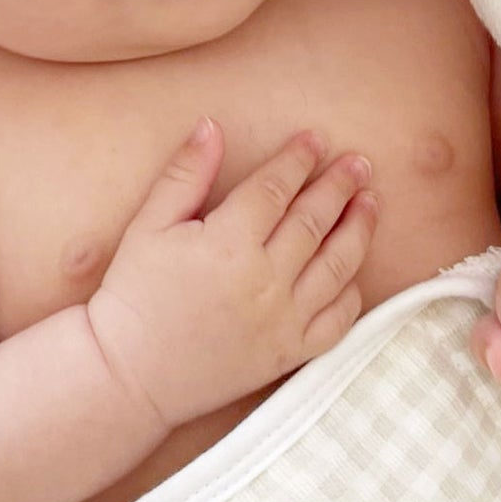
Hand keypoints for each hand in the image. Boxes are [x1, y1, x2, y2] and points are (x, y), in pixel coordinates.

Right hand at [85, 120, 378, 433]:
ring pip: (337, 266)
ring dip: (358, 229)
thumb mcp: (147, 226)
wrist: (129, 376)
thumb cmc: (133, 296)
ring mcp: (282, 320)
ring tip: (371, 202)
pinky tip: (353, 272)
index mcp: (228, 243)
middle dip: (340, 185)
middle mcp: (264, 280)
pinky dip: (352, 293)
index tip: (316, 138)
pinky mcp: (288, 354)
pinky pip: (337, 322)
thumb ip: (184, 174)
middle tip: (359, 163)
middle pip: (314, 220)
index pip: (275, 188)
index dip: (298, 159)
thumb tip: (211, 125)